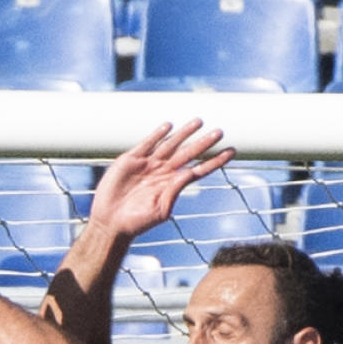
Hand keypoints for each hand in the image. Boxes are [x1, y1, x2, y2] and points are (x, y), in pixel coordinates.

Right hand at [87, 120, 234, 239]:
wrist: (111, 221)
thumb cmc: (138, 222)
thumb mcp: (162, 209)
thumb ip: (175, 190)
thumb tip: (189, 172)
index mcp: (173, 185)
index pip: (199, 169)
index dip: (214, 161)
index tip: (231, 152)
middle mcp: (164, 172)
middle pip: (188, 153)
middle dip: (203, 143)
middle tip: (219, 132)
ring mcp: (149, 164)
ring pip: (171, 145)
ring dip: (184, 133)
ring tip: (198, 122)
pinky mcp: (132, 159)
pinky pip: (148, 144)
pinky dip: (157, 134)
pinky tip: (168, 126)